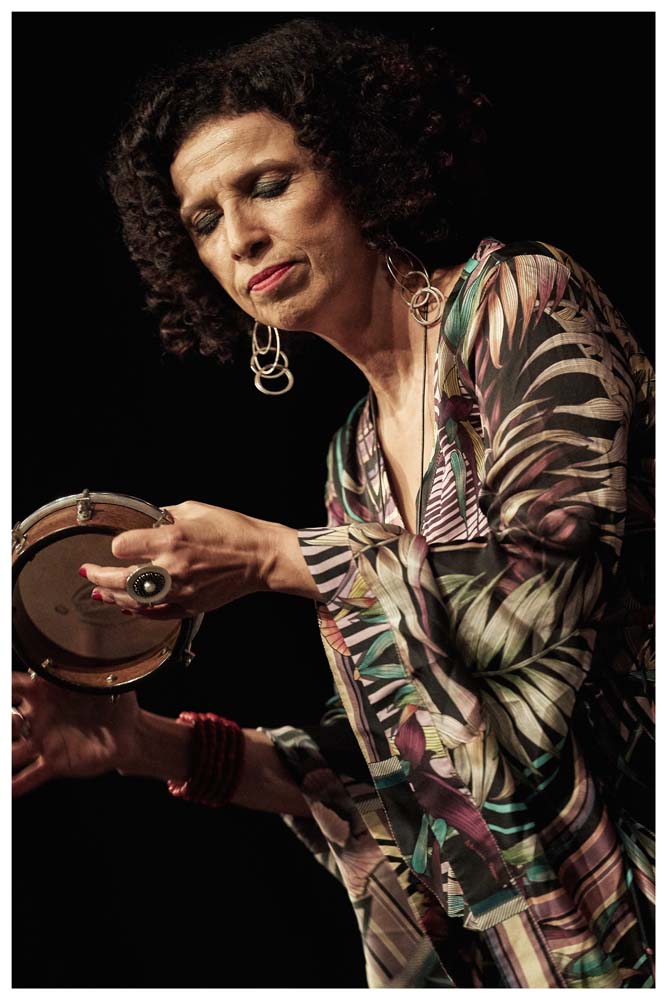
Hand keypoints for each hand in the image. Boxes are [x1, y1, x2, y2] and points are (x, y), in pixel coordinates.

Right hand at [12, 671, 141, 796]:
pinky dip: (18, 784)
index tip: (5, 688)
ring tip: (5, 758)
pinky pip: (32, 775)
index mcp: (48, 692)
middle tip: (14, 723)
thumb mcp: (105, 679)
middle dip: (5, 722)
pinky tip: (10, 790)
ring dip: (7, 755)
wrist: (130, 732)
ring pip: (14, 750)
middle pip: (9, 719)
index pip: (18, 685)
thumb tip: (86, 652)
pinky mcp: (55, 762)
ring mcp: (45, 741)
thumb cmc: (115, 701)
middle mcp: (40, 716)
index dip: (7, 686)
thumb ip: (90, 669)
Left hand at [80, 501, 317, 619]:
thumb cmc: (234, 531)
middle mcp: (173, 567)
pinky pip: (157, 614)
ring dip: (112, 595)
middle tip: (88, 572)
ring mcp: (181, 591)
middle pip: (121, 579)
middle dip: (99, 575)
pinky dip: (138, 612)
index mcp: (173, 539)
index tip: (119, 544)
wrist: (262, 557)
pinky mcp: (191, 605)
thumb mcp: (197, 509)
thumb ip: (167, 515)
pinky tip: (127, 606)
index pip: (124, 546)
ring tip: (99, 591)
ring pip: (134, 600)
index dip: (117, 545)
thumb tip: (149, 520)